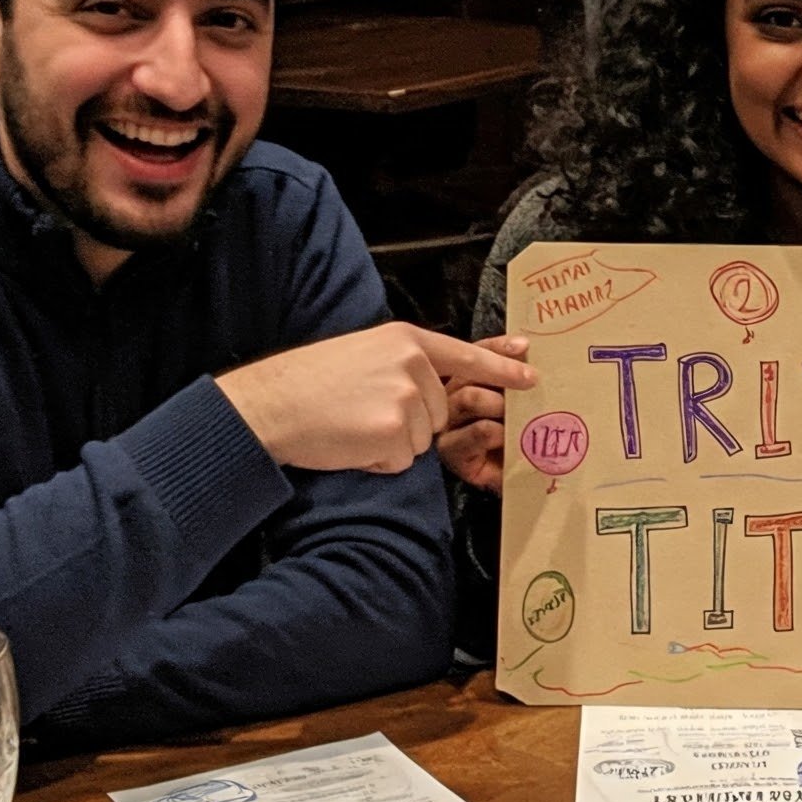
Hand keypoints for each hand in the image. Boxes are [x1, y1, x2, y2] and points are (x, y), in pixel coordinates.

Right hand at [216, 323, 535, 474]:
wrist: (270, 404)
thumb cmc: (311, 383)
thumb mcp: (366, 353)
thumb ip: (406, 363)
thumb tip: (440, 386)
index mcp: (406, 341)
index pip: (466, 356)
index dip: (501, 368)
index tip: (531, 375)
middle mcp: (413, 365)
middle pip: (439, 413)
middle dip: (408, 422)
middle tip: (362, 410)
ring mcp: (406, 399)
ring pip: (421, 440)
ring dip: (392, 442)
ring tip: (353, 423)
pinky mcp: (394, 433)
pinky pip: (401, 460)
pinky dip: (377, 460)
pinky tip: (350, 441)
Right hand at [436, 335, 534, 494]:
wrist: (519, 479)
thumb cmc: (521, 437)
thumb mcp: (526, 403)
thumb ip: (522, 379)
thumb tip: (530, 349)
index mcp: (468, 380)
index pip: (479, 352)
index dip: (500, 346)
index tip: (526, 346)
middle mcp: (453, 396)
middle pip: (469, 371)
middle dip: (502, 374)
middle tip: (532, 381)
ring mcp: (449, 423)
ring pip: (468, 397)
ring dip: (499, 403)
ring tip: (516, 414)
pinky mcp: (453, 450)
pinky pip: (476, 431)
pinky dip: (496, 431)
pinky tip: (507, 436)